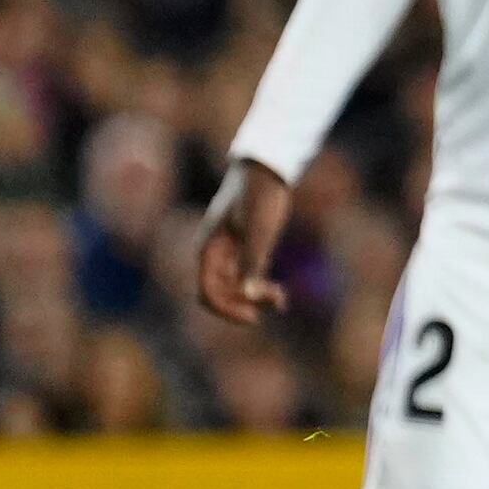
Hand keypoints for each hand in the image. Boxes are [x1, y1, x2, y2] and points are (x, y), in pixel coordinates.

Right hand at [191, 158, 293, 324]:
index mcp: (208, 250)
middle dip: (244, 304)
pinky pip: (245, 278)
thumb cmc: (260, 197)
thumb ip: (253, 261)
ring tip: (281, 299)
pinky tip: (278, 294)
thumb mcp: (260, 230)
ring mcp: (227, 253)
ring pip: (233, 288)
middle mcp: (213, 254)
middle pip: (219, 294)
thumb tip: (249, 294)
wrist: (266, 170)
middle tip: (277, 302)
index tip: (254, 318)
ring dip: (253, 298)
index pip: (207, 292)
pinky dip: (258, 288)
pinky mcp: (244, 249)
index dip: (227, 310)